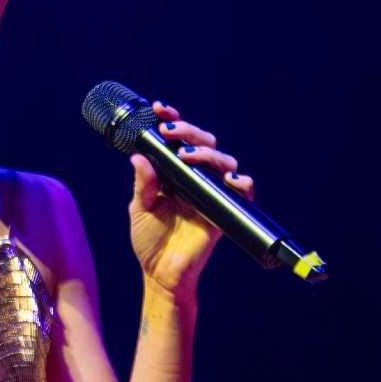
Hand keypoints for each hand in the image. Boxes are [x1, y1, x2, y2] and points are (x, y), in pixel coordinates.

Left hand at [128, 101, 254, 300]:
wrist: (161, 273)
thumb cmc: (149, 241)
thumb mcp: (140, 209)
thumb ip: (143, 185)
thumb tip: (139, 157)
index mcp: (173, 174)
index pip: (177, 141)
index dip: (173, 121)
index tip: (159, 108)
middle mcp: (194, 179)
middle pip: (203, 144)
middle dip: (189, 131)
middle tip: (170, 131)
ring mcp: (211, 193)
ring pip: (223, 162)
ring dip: (208, 153)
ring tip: (187, 155)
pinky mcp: (224, 212)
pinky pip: (241, 193)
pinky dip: (242, 184)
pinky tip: (229, 180)